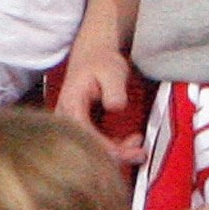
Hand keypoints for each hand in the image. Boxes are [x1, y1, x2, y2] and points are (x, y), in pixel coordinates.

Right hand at [50, 14, 141, 162]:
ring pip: (92, 150)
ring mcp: (73, 125)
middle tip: (142, 153)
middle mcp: (66, 121)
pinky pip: (96, 144)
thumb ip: (114, 89)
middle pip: (88, 150)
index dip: (112, 151)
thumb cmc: (102, 61)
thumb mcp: (111, 71)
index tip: (135, 152)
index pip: (89, 139)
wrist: (93, 53)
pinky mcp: (82, 126)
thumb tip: (116, 107)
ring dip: (117, 153)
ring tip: (139, 145)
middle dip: (117, 156)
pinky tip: (131, 141)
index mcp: (71, 108)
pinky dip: (115, 146)